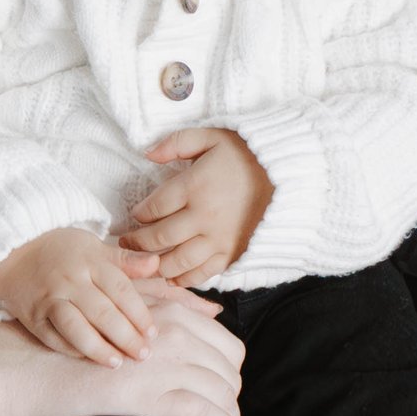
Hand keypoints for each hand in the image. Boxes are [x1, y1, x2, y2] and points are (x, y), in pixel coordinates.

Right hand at [0, 225, 163, 362]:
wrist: (10, 251)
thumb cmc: (59, 250)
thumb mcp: (93, 246)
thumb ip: (125, 260)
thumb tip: (157, 264)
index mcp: (89, 261)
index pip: (120, 289)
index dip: (139, 314)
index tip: (153, 333)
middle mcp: (69, 281)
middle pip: (102, 313)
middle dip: (126, 337)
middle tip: (143, 355)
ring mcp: (49, 300)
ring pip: (76, 328)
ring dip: (99, 349)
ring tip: (117, 363)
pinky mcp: (32, 317)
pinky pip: (53, 338)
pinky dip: (72, 350)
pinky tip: (89, 358)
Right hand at [0, 281, 244, 415]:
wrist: (22, 367)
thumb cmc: (68, 343)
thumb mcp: (118, 310)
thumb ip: (166, 304)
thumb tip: (213, 311)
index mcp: (167, 313)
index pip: (227, 343)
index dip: (229, 370)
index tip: (220, 388)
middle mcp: (170, 333)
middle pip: (229, 369)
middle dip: (230, 395)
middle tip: (219, 412)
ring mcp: (160, 363)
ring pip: (222, 393)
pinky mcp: (145, 395)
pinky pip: (202, 415)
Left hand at [122, 127, 273, 284]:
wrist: (289, 175)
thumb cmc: (248, 154)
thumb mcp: (212, 136)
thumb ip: (177, 142)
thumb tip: (147, 154)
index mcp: (194, 186)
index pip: (154, 207)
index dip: (139, 214)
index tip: (135, 215)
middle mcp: (203, 217)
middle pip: (159, 238)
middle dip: (137, 243)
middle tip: (127, 244)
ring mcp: (218, 239)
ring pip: (176, 261)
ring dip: (156, 265)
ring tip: (145, 263)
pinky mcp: (232, 254)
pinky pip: (203, 274)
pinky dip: (184, 279)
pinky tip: (173, 277)